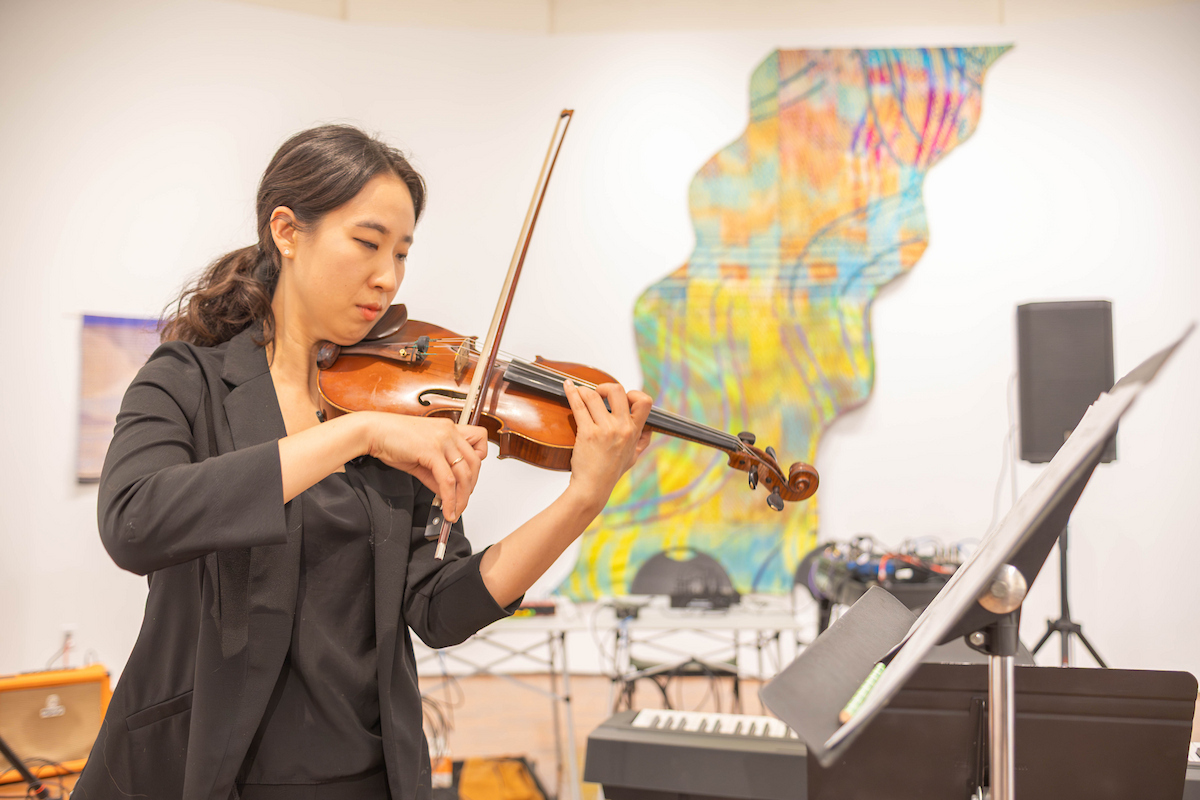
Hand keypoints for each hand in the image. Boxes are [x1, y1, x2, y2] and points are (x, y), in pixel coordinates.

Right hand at [363, 412, 487, 521]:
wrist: (373, 431)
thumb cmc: (393, 439)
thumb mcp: (421, 458)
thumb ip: (436, 475)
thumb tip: (446, 493)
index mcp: (449, 429)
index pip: (480, 442)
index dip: (478, 462)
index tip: (470, 477)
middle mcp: (449, 432)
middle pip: (474, 463)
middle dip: (470, 487)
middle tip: (462, 501)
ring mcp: (442, 440)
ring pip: (464, 474)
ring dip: (461, 498)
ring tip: (455, 510)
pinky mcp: (431, 451)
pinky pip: (447, 480)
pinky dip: (450, 498)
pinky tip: (447, 508)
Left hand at [562, 379, 652, 509]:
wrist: (593, 488)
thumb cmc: (611, 472)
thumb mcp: (633, 457)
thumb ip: (642, 441)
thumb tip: (648, 428)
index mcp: (634, 431)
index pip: (645, 401)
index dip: (633, 393)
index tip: (622, 397)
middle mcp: (622, 428)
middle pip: (617, 391)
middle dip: (605, 387)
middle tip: (597, 394)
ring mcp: (604, 430)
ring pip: (594, 396)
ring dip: (584, 391)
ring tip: (580, 394)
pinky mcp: (587, 433)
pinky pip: (579, 406)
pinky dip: (571, 393)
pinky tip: (567, 387)